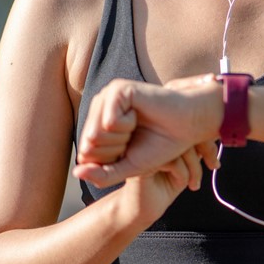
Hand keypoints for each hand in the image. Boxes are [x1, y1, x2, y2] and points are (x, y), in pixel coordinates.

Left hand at [73, 76, 221, 187]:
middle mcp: (99, 108)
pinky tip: (139, 114)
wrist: (188, 125)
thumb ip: (102, 174)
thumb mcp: (128, 167)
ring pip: (95, 134)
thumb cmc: (161, 144)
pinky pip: (109, 122)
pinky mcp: (118, 89)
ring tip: (136, 125)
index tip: (130, 148)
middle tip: (134, 137)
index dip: (111, 160)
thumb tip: (76, 173)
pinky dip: (127, 125)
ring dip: (121, 138)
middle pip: (88, 145)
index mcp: (98, 125)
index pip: (85, 155)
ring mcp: (107, 96)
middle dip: (115, 150)